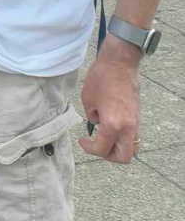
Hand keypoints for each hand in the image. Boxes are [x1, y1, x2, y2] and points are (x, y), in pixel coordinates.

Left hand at [78, 39, 141, 163]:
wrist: (120, 63)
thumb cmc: (101, 77)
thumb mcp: (88, 98)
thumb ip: (92, 116)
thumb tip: (97, 123)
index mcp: (113, 125)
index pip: (102, 149)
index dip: (89, 149)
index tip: (82, 141)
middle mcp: (128, 128)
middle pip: (123, 157)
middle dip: (108, 155)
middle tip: (96, 146)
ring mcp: (135, 123)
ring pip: (132, 149)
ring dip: (118, 149)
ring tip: (104, 139)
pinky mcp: (138, 117)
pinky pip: (133, 137)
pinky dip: (123, 138)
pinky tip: (111, 128)